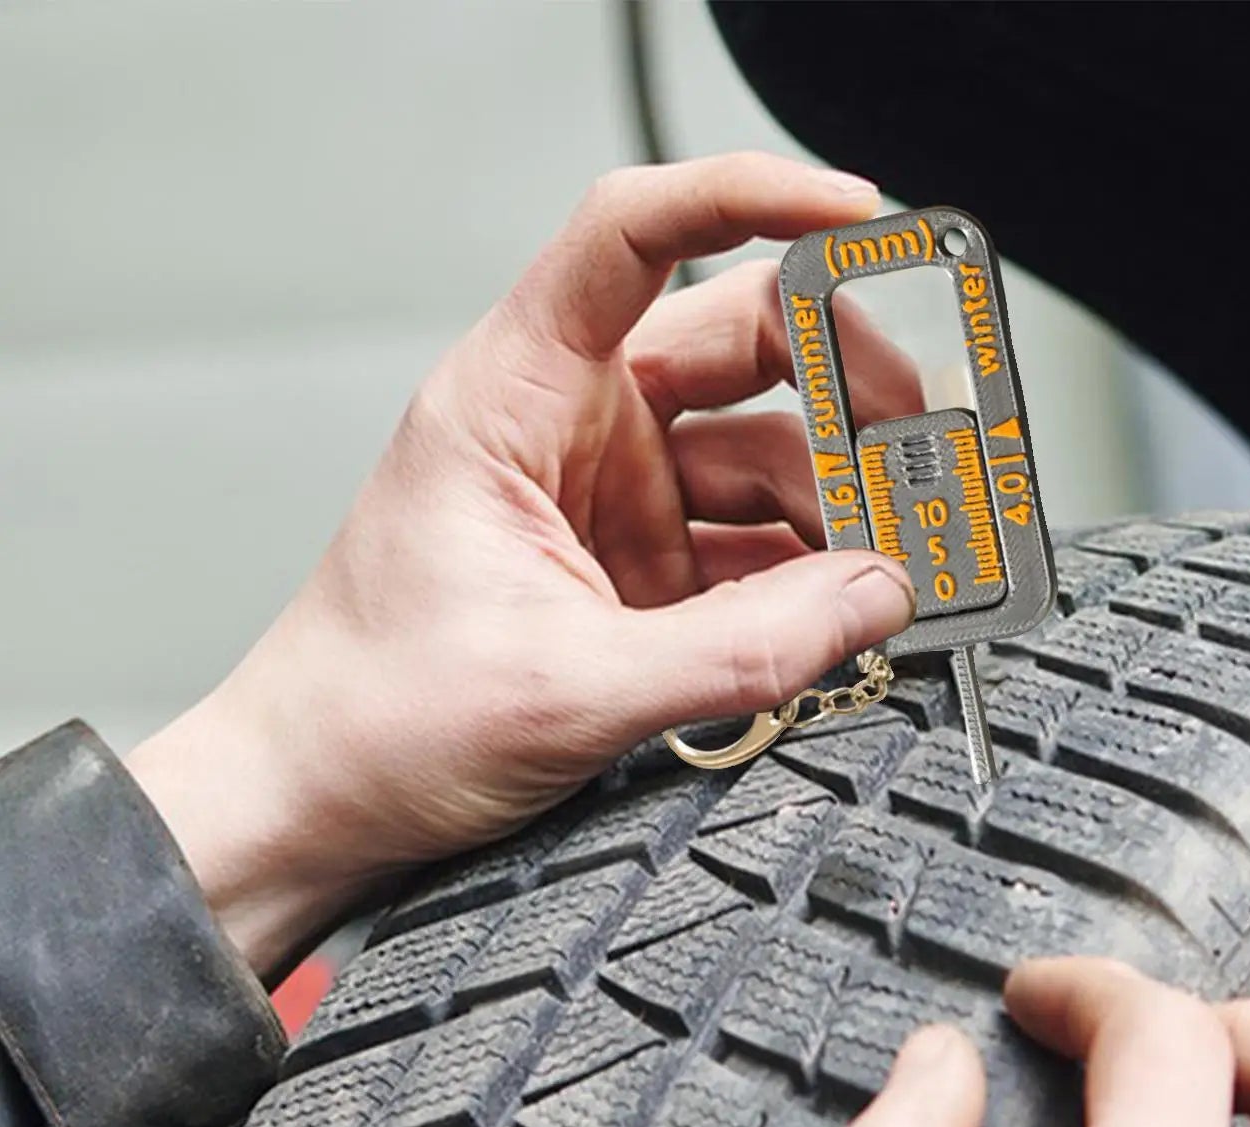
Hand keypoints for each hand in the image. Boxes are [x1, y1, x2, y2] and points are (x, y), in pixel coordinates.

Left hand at [127, 153, 918, 974]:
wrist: (325, 804)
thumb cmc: (376, 717)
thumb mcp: (572, 686)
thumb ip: (742, 648)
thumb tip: (877, 597)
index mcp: (518, 400)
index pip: (634, 236)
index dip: (752, 199)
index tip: (859, 219)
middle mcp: (573, 432)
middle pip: (738, 345)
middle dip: (845, 385)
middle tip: (924, 446)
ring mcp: (614, 505)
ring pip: (764, 457)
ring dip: (841, 502)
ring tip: (901, 558)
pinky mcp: (641, 576)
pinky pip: (755, 549)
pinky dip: (814, 574)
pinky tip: (853, 604)